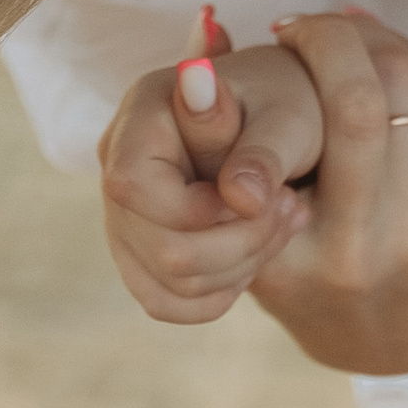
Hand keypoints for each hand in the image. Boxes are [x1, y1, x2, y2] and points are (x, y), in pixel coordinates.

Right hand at [99, 22, 322, 325]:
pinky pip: (168, 303)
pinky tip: (256, 249)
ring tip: (283, 219)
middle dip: (243, 241)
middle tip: (290, 206)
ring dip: (242, 265)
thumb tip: (238, 196)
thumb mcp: (286, 116)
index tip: (261, 196)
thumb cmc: (285, 104)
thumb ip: (259, 150)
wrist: (280, 116)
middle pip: (162, 249)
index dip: (202, 210)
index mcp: (143, 113)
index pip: (134, 187)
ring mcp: (121, 213)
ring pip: (168, 284)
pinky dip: (222, 289)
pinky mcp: (138, 252)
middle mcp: (117, 163)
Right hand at [243, 11, 407, 376]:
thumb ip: (221, 150)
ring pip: (406, 92)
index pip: (280, 143)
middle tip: (308, 23)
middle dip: (330, 40)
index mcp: (287, 258)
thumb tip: (204, 43)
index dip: (279, 78)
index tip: (278, 35)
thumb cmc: (308, 275)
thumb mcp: (254, 238)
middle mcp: (357, 249)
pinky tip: (384, 61)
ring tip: (345, 36)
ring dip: (374, 45)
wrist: (399, 341)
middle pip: (355, 102)